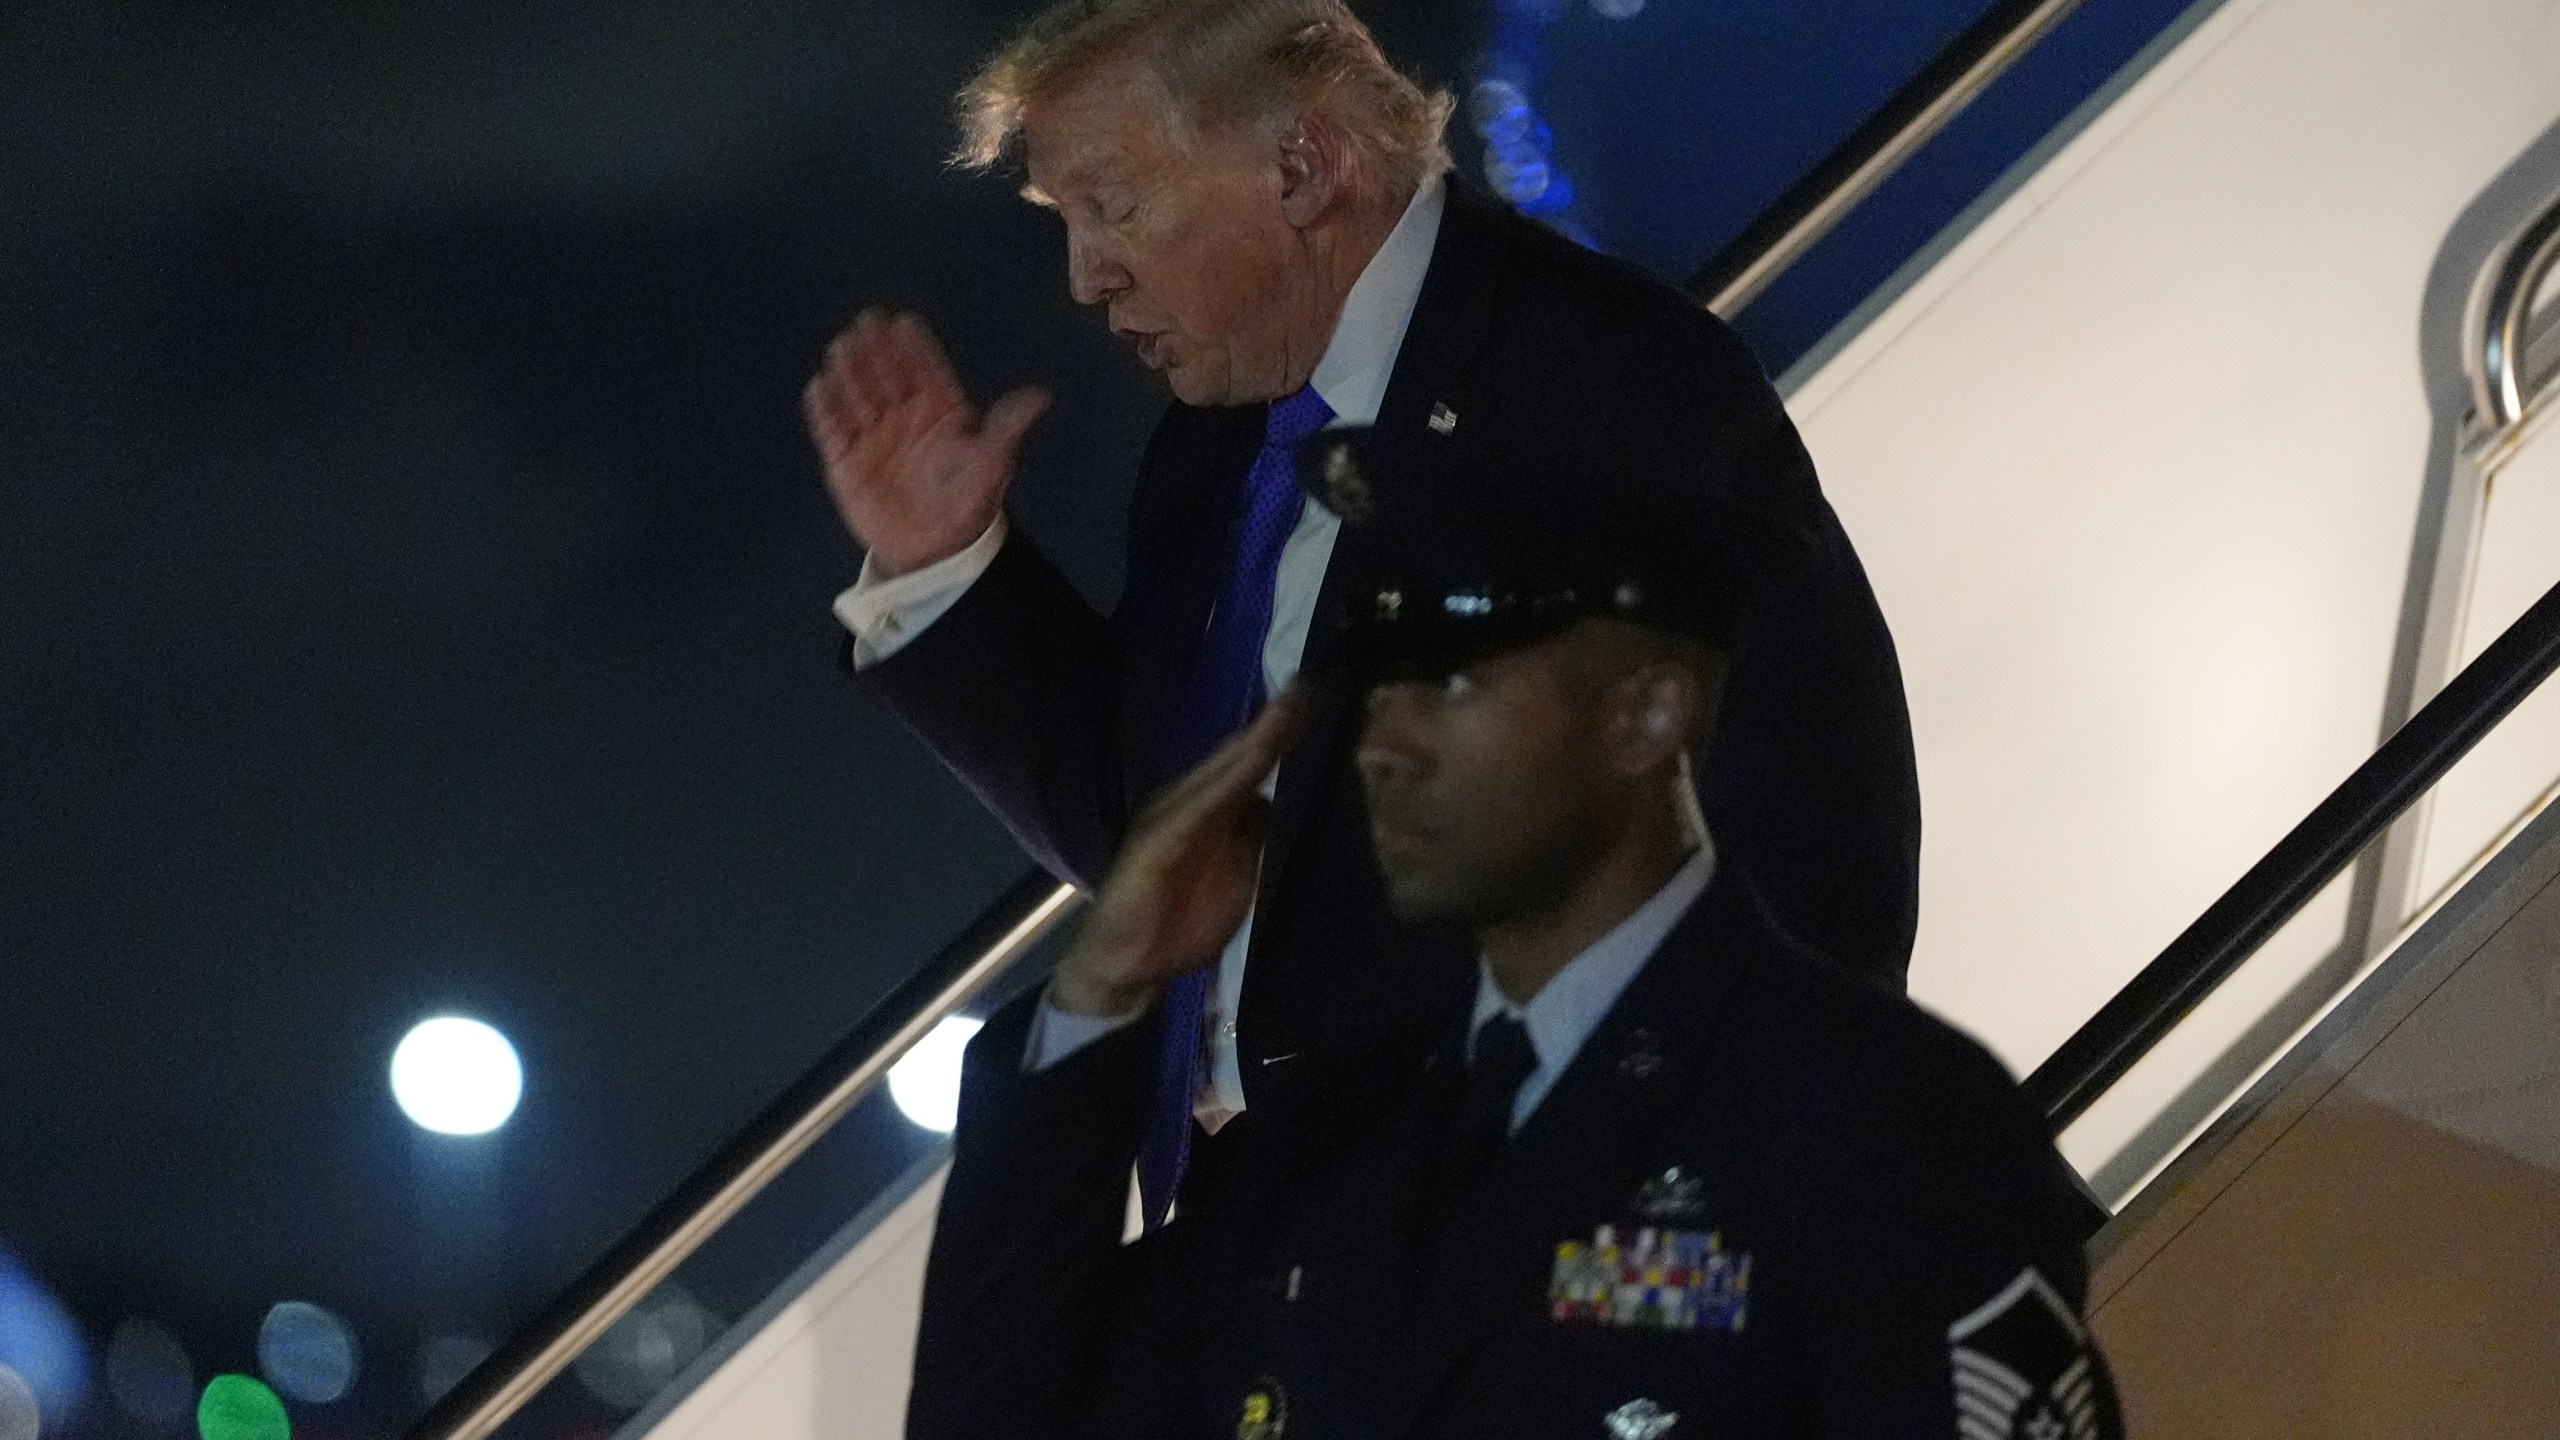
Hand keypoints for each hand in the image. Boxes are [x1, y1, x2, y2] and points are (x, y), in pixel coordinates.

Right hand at [802, 309, 1050, 577]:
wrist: (935, 549)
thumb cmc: (966, 502)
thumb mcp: (991, 464)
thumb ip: (1007, 427)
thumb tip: (1041, 395)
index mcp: (940, 412)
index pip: (926, 372)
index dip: (915, 348)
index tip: (904, 322)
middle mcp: (904, 417)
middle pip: (888, 376)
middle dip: (878, 350)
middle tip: (867, 322)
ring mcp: (874, 438)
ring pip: (859, 396)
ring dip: (850, 371)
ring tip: (843, 346)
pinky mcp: (847, 462)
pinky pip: (834, 431)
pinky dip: (826, 410)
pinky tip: (819, 387)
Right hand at [1050, 691, 1309, 1016]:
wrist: (1125, 967)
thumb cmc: (1178, 925)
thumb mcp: (1234, 876)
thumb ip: (1249, 838)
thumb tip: (1270, 803)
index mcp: (1205, 812)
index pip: (1247, 765)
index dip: (1277, 733)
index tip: (1310, 700)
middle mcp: (1187, 803)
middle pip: (1236, 756)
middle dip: (1272, 722)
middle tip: (1307, 685)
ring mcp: (1169, 818)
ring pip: (1220, 772)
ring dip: (1255, 740)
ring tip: (1288, 707)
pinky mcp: (1156, 842)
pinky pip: (1197, 807)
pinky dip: (1225, 782)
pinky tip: (1250, 760)